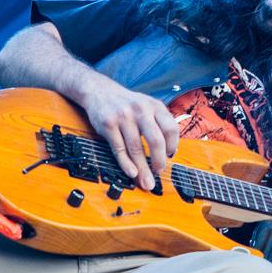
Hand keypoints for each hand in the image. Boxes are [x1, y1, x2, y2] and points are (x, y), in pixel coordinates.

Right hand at [79, 73, 179, 191]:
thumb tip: (169, 152)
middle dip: (159, 161)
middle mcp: (141, 110)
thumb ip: (159, 123)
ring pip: (136, 148)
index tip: (170, 157)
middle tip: (158, 172)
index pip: (171, 129)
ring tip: (146, 182)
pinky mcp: (108, 125)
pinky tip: (132, 173)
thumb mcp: (147, 105)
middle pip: (156, 141)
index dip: (172, 146)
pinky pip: (119, 149)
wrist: (99, 90)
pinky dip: (126, 164)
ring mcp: (123, 117)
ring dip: (142, 169)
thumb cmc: (126, 104)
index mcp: (154, 106)